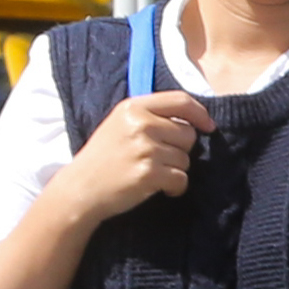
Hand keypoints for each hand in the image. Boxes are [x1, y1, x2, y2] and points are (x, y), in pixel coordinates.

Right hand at [53, 90, 207, 227]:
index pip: (181, 100)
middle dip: (179, 149)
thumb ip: (152, 116)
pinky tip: (157, 187)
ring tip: (149, 173)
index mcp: (133, 107)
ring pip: (186, 159)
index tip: (208, 126)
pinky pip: (182, 179)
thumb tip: (196, 120)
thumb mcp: (121, 124)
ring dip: (174, 170)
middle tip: (156, 159)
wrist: (80, 188)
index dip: (200, 114)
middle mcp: (140, 124)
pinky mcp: (149, 173)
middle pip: (188, 134)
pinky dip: (174, 187)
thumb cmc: (104, 157)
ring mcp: (145, 148)